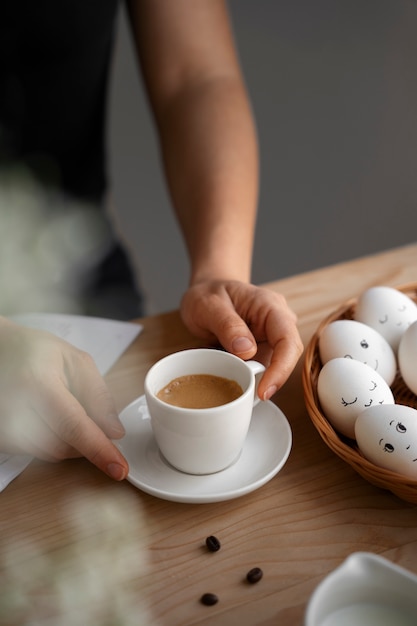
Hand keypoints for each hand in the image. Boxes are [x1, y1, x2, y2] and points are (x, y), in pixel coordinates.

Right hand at [0, 319, 127, 479]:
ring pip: (52, 453)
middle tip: (83, 408)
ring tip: (59, 406)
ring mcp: (3, 428)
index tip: (119, 469)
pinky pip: (37, 453)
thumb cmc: (36, 352)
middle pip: (65, 445)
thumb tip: (114, 433)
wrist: (0, 353)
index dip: (98, 449)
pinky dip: (51, 440)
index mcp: (35, 383)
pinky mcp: (1, 440)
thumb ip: (98, 396)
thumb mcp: (76, 361)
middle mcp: (13, 408)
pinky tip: (45, 416)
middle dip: (86, 437)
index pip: (72, 425)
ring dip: (69, 439)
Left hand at [180, 280, 303, 399]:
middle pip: (286, 357)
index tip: (264, 391)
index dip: (281, 369)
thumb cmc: (208, 293)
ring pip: (272, 367)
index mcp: (270, 306)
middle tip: (244, 394)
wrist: (205, 293)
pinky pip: (258, 369)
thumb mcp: (208, 305)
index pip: (287, 340)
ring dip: (251, 377)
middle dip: (268, 378)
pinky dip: (243, 375)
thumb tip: (247, 351)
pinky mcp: (260, 350)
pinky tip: (225, 373)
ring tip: (224, 376)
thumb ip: (227, 325)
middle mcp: (277, 323)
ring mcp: (270, 338)